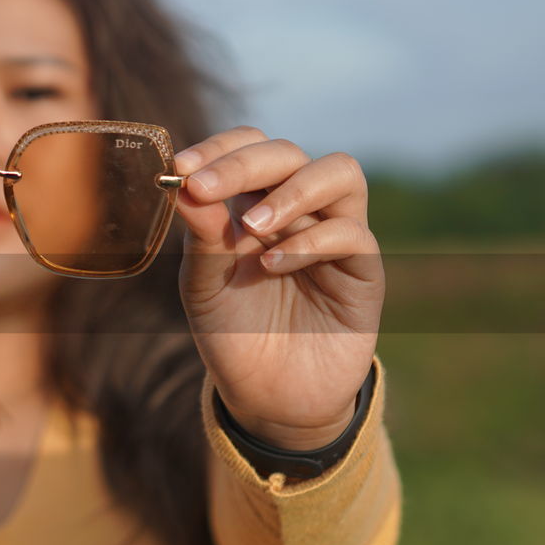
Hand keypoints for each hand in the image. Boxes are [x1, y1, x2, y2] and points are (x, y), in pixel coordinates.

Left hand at [173, 126, 383, 450]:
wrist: (268, 397)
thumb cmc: (232, 334)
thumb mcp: (203, 287)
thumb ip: (200, 238)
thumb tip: (184, 186)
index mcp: (253, 203)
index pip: (248, 146)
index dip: (219, 148)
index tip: (182, 169)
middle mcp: (297, 210)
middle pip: (287, 153)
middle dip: (244, 164)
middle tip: (204, 187)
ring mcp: (334, 234)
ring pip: (339, 173)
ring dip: (292, 191)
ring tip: (253, 227)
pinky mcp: (362, 269)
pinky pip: (351, 233)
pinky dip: (310, 242)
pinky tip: (272, 267)